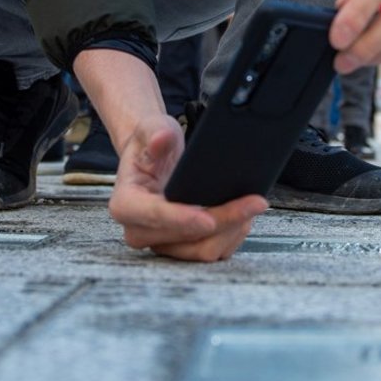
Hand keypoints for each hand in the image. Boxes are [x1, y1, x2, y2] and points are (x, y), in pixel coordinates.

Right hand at [109, 115, 266, 261]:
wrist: (154, 156)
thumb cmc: (151, 143)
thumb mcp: (151, 128)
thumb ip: (155, 132)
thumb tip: (162, 139)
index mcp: (126, 204)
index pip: (154, 216)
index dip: (181, 219)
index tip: (207, 218)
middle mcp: (140, 230)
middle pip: (186, 238)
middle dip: (223, 221)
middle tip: (253, 202)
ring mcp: (161, 243)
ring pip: (202, 251)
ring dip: (231, 230)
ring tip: (250, 206)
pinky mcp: (181, 248)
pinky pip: (211, 252)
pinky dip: (231, 236)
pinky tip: (242, 217)